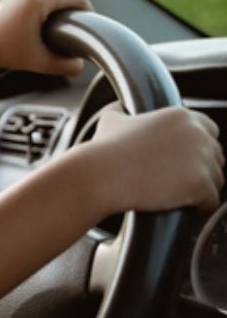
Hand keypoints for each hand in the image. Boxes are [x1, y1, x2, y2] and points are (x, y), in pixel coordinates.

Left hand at [0, 0, 91, 76]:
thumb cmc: (4, 53)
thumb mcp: (38, 62)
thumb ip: (63, 65)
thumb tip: (81, 67)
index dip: (89, 12)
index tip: (92, 27)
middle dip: (79, 6)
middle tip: (85, 25)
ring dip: (67, 2)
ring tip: (73, 21)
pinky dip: (53, 0)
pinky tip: (57, 15)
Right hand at [84, 104, 222, 215]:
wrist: (101, 175)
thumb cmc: (104, 150)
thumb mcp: (111, 121)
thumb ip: (122, 111)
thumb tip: (119, 108)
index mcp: (181, 116)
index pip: (209, 130)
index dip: (196, 148)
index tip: (183, 160)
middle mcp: (197, 134)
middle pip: (215, 155)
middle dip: (200, 168)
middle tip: (179, 181)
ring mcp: (202, 159)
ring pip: (216, 179)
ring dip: (202, 189)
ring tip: (181, 198)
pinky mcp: (201, 184)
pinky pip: (212, 200)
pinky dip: (201, 207)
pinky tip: (187, 209)